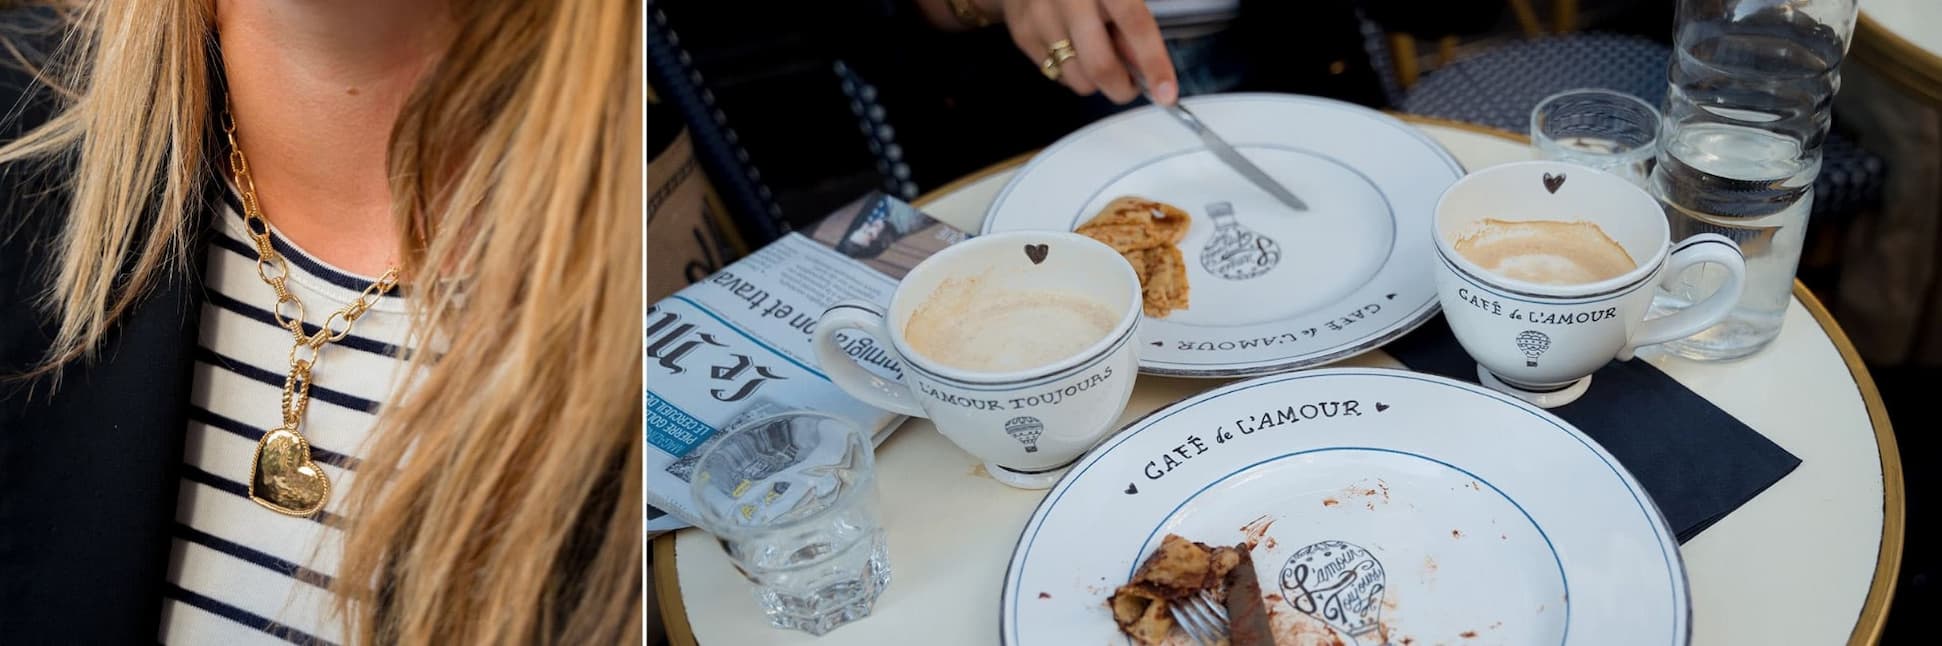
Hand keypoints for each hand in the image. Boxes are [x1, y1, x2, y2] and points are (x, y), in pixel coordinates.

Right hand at [992, 0, 1177, 104]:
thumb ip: (1132, 24)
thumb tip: (1145, 68)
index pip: (1135, 25)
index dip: (1154, 63)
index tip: (1167, 93)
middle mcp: (1069, 0)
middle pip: (1100, 66)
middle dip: (1121, 88)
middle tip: (1131, 84)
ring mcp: (1041, 18)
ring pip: (1077, 79)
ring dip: (1095, 79)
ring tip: (1095, 52)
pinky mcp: (1023, 34)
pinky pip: (1056, 75)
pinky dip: (1071, 70)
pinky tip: (1071, 46)